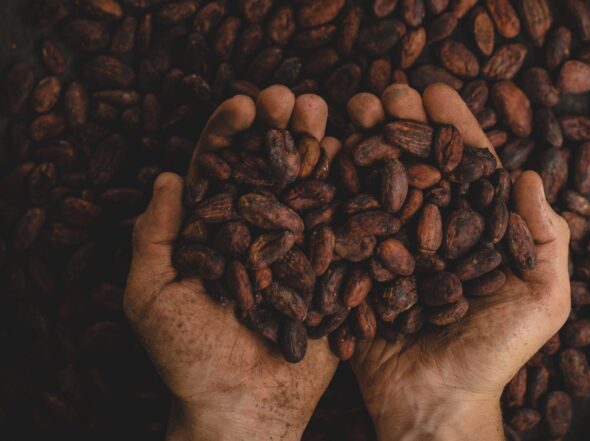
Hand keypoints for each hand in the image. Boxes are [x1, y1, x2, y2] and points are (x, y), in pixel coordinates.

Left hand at [124, 86, 338, 440]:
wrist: (244, 408)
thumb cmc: (188, 359)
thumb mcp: (151, 297)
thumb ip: (154, 237)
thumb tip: (168, 177)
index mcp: (213, 232)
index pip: (219, 170)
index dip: (229, 133)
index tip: (244, 104)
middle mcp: (258, 232)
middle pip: (269, 169)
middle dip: (280, 129)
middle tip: (294, 99)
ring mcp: (297, 249)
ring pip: (308, 188)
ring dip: (317, 149)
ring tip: (326, 115)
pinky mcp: (330, 271)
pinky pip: (343, 227)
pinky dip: (351, 193)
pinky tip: (359, 160)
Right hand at [347, 83, 570, 440]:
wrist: (435, 403)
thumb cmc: (495, 354)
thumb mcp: (543, 300)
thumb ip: (547, 240)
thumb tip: (532, 175)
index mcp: (476, 231)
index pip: (466, 167)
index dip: (453, 127)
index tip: (434, 92)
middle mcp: (432, 231)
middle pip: (416, 165)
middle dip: (400, 124)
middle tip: (384, 94)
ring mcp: (392, 248)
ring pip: (377, 184)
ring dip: (364, 143)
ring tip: (349, 111)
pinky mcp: (358, 269)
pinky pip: (344, 223)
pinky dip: (332, 187)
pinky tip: (321, 154)